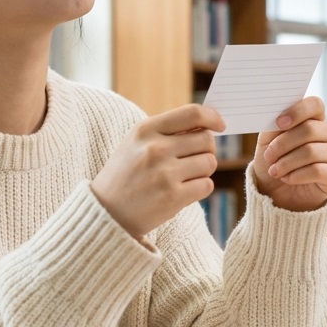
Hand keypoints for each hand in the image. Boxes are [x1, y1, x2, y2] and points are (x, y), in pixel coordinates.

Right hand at [91, 104, 225, 240]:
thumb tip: (208, 123)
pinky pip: (207, 185)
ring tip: (183, 176)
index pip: (192, 114)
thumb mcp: (136, 142)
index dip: (212, 117)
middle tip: (192, 158)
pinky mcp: (173, 198)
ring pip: (210, 162)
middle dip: (205, 148)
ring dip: (203, 170)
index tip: (219, 125)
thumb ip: (167, 130)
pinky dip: (200, 188)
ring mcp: (165, 174)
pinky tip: (182, 190)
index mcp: (145, 130)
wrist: (106, 212)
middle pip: (206, 139)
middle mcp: (155, 149)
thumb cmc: (126, 173)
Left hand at [252, 96, 326, 211]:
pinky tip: (287, 178)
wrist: (277, 191)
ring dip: (286, 162)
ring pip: (311, 152)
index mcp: (314, 118)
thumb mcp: (267, 141)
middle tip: (268, 156)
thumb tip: (275, 118)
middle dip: (283, 144)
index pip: (315, 104)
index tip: (279, 123)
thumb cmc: (274, 160)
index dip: (297, 111)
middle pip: (310, 130)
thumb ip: (272, 127)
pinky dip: (296, 175)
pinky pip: (317, 170)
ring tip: (274, 171)